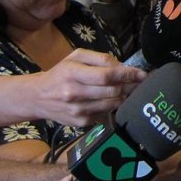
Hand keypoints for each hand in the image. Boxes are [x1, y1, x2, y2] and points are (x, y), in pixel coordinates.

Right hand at [26, 49, 144, 125]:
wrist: (37, 97)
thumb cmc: (60, 73)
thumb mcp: (75, 57)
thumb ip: (100, 58)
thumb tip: (122, 66)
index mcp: (72, 73)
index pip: (107, 76)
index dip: (128, 74)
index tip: (142, 73)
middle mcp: (74, 93)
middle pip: (112, 91)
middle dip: (131, 86)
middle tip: (141, 82)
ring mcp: (78, 111)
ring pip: (112, 104)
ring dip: (125, 97)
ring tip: (130, 89)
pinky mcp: (81, 123)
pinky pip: (105, 114)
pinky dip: (113, 106)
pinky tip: (113, 99)